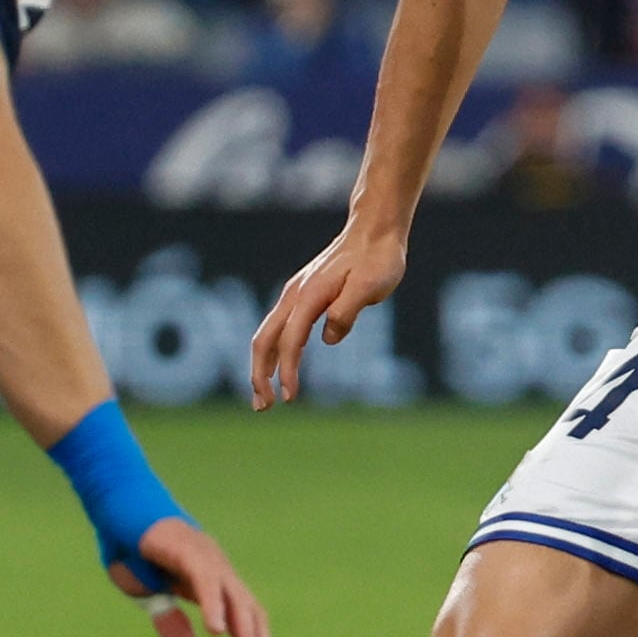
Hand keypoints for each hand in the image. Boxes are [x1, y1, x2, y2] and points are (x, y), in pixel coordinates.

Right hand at [119, 518, 275, 636]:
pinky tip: (217, 632)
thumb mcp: (150, 598)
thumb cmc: (132, 548)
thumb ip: (171, 625)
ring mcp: (207, 558)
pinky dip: (215, 605)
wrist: (114, 505)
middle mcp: (220, 572)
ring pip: (237, 602)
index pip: (245, 624)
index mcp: (214, 584)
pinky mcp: (188, 548)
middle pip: (251, 617)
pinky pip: (207, 580)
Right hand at [248, 217, 408, 407]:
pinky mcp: (303, 295)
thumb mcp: (371, 285)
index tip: (290, 398)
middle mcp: (294, 294)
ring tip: (265, 396)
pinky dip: (274, 351)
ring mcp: (295, 294)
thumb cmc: (378, 258)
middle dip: (259, 375)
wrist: (375, 229)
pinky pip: (279, 327)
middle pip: (264, 339)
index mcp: (309, 295)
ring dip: (262, 366)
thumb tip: (328, 338)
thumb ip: (348, 310)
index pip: (291, 340)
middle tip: (263, 407)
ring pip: (267, 334)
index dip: (287, 371)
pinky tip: (280, 367)